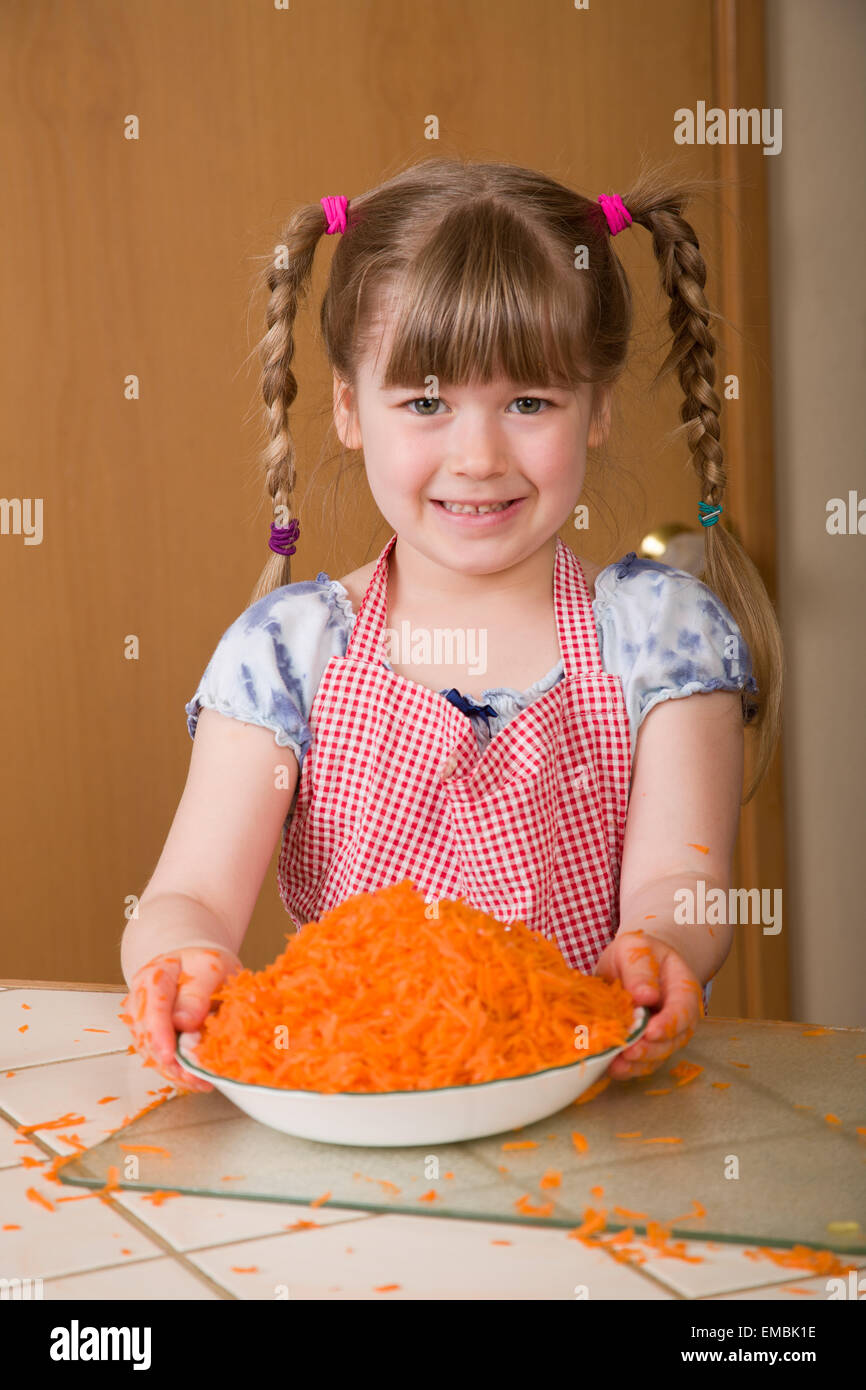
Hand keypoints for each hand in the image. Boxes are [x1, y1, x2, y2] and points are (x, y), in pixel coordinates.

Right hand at [121, 946, 242, 1091]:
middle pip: (146, 1035)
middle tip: (192, 1077)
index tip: (170, 1054)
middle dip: (168, 1061)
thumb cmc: (204, 966)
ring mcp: (143, 1022)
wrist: (196, 969)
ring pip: (150, 1053)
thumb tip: (184, 1022)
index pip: (152, 1005)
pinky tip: (197, 1080)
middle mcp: (141, 1001)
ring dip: (173, 1072)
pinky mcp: (150, 1039)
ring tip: (200, 1081)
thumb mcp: (211, 969)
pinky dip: (177, 1074)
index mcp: (154, 976)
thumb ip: (198, 993)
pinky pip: (159, 1060)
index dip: (159, 1033)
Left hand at [593, 932, 703, 1080]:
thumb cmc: (638, 953)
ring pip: (656, 1056)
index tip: (651, 1031)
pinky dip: (626, 1068)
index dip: (669, 1024)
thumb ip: (641, 969)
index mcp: (684, 990)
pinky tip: (610, 1067)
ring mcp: (664, 1035)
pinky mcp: (645, 1046)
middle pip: (672, 1040)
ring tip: (617, 1064)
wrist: (632, 964)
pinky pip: (640, 1063)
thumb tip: (645, 996)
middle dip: (651, 1049)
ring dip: (638, 1064)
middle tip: (630, 1051)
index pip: (683, 1011)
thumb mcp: (637, 948)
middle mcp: (679, 1017)